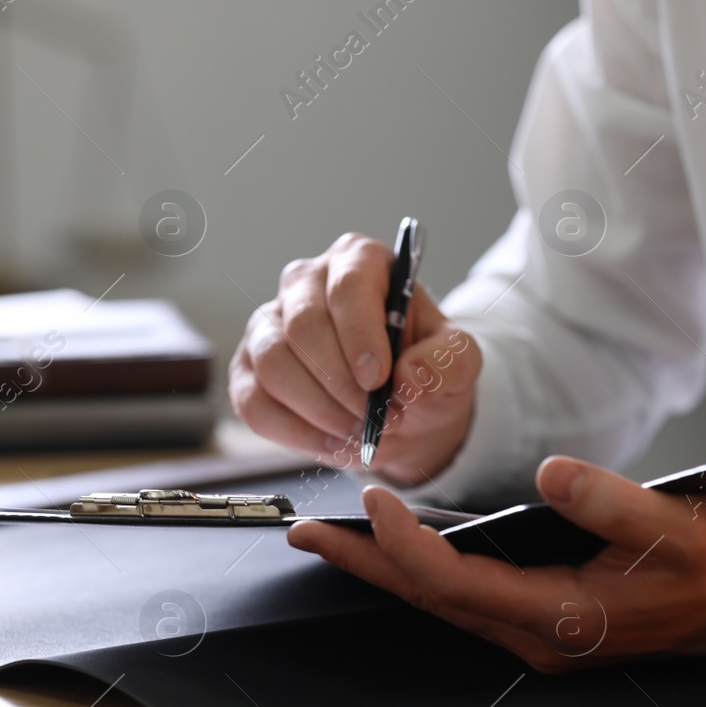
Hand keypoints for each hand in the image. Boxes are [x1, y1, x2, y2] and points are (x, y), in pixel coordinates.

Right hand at [230, 233, 480, 485]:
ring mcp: (269, 324)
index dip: (360, 335)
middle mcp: (305, 282)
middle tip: (375, 420)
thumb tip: (410, 377)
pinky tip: (334, 445)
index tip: (378, 380)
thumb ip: (446, 362)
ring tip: (360, 435)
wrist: (400, 405)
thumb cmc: (422, 368)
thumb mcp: (456, 362)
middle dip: (341, 383)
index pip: (347, 286)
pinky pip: (253, 403)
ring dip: (319, 411)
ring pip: (273, 364)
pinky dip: (295, 433)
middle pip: (303, 325)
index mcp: (359, 261)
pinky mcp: (248, 369)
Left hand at [287, 455, 705, 672]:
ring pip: (441, 603)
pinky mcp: (543, 620)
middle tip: (305, 535)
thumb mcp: (677, 529)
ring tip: (335, 539)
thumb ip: (612, 503)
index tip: (371, 499)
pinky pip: (464, 599)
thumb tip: (552, 472)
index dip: (405, 544)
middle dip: (364, 565)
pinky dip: (423, 572)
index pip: (456, 582)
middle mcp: (538, 635)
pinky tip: (403, 551)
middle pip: (429, 599)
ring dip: (386, 569)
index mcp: (562, 614)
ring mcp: (538, 633)